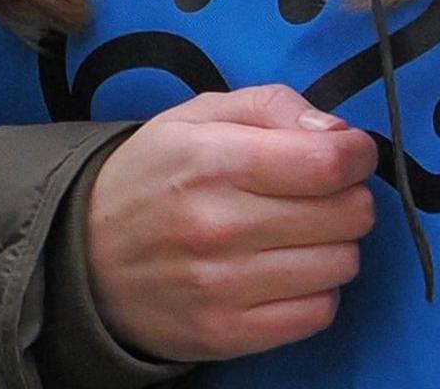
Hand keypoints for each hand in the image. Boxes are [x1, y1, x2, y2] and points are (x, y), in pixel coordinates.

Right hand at [84, 85, 379, 361]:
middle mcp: (219, 225)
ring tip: (298, 235)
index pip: (328, 163)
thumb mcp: (195, 117)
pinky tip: (285, 273)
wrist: (83, 259)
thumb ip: (271, 106)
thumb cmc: (151, 178)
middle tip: (319, 195)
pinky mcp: (230, 334)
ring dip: (333, 246)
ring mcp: (224, 286)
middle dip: (347, 198)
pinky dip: (315, 291)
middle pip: (347, 215)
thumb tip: (340, 136)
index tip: (349, 155)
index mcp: (211, 160)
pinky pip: (320, 313)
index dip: (356, 155)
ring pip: (341, 265)